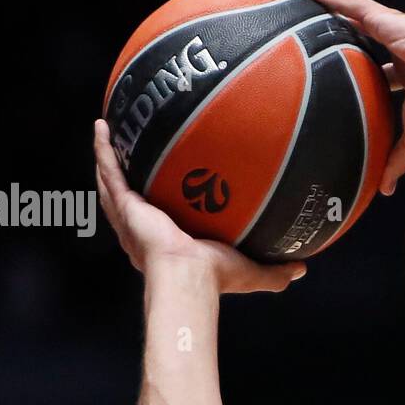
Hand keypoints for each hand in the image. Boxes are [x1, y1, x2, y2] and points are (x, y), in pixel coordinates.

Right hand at [93, 119, 305, 293]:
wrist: (189, 276)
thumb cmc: (215, 278)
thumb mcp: (251, 272)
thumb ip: (275, 270)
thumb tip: (302, 268)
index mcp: (168, 241)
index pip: (163, 216)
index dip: (161, 201)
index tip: (166, 183)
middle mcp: (145, 228)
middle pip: (132, 195)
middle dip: (129, 174)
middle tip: (131, 150)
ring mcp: (131, 215)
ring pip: (114, 181)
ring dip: (110, 157)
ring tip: (109, 131)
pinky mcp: (124, 205)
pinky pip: (110, 171)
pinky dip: (103, 149)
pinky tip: (102, 126)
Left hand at [286, 0, 404, 195]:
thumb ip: (396, 161)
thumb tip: (384, 192)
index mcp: (403, 72)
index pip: (375, 68)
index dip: (358, 68)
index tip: (342, 70)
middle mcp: (393, 47)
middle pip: (355, 36)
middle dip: (336, 31)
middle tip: (311, 31)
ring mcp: (386, 29)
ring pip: (346, 12)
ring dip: (321, 2)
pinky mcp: (381, 16)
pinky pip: (345, 1)